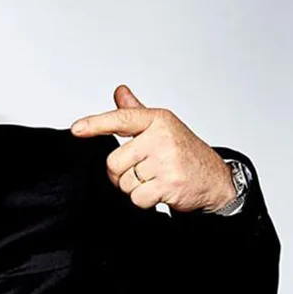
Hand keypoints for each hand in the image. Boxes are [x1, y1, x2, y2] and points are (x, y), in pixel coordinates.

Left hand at [71, 85, 235, 212]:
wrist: (216, 179)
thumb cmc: (184, 153)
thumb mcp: (162, 128)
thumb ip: (136, 113)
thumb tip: (119, 92)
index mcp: (158, 120)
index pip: (120, 119)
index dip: (95, 125)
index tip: (76, 129)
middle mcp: (162, 137)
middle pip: (113, 162)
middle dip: (122, 173)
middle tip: (144, 171)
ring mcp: (166, 161)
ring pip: (124, 183)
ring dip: (135, 188)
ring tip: (155, 179)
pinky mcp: (169, 184)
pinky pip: (136, 198)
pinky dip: (144, 201)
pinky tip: (160, 191)